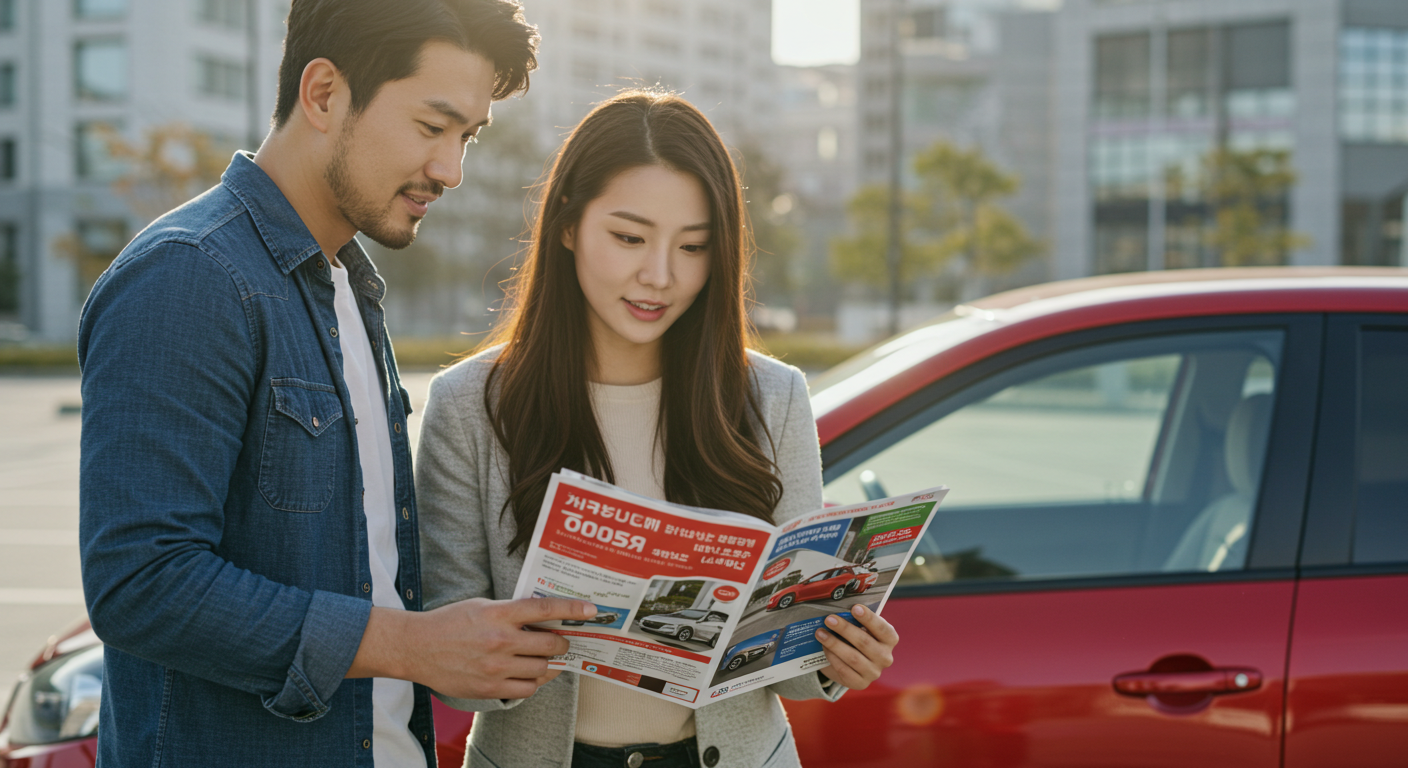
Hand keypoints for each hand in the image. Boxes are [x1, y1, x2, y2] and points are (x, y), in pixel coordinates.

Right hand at [348, 597, 594, 699]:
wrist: (416, 647)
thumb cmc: (449, 622)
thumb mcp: (482, 606)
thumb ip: (511, 612)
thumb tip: (543, 617)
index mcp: (499, 614)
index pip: (545, 609)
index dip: (572, 609)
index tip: (591, 610)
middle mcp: (500, 640)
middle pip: (551, 643)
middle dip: (561, 641)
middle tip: (560, 639)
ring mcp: (495, 667)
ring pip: (542, 669)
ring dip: (548, 663)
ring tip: (541, 657)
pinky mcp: (488, 688)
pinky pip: (526, 690)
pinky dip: (532, 682)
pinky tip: (527, 674)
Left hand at [816, 603, 896, 689]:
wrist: (852, 662)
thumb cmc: (857, 637)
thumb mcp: (861, 627)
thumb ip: (855, 620)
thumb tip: (839, 610)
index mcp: (890, 639)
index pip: (882, 628)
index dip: (869, 618)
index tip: (855, 607)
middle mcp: (885, 657)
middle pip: (864, 642)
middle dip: (845, 629)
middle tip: (829, 619)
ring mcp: (874, 672)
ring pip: (853, 657)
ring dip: (834, 644)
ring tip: (820, 633)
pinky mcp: (860, 683)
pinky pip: (844, 670)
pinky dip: (832, 657)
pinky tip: (823, 647)